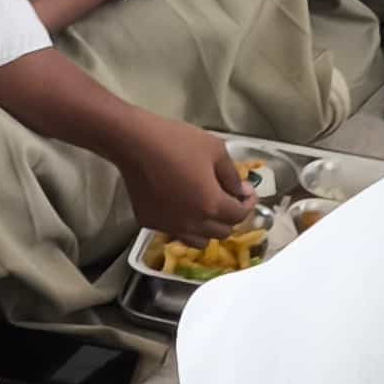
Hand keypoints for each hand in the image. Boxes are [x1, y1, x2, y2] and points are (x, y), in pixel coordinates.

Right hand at [117, 115, 253, 240]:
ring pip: (199, 242)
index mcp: (212, 205)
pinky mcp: (151, 224)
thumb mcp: (215, 150)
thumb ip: (232, 175)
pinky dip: (184, 225)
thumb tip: (242, 192)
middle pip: (222, 233)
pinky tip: (180, 207)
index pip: (239, 216)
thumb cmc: (178, 142)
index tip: (246, 192)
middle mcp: (193, 223)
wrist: (135, 144)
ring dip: (208, 229)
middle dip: (230, 217)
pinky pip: (175, 232)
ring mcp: (170, 227)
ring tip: (205, 211)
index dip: (247, 204)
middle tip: (228, 200)